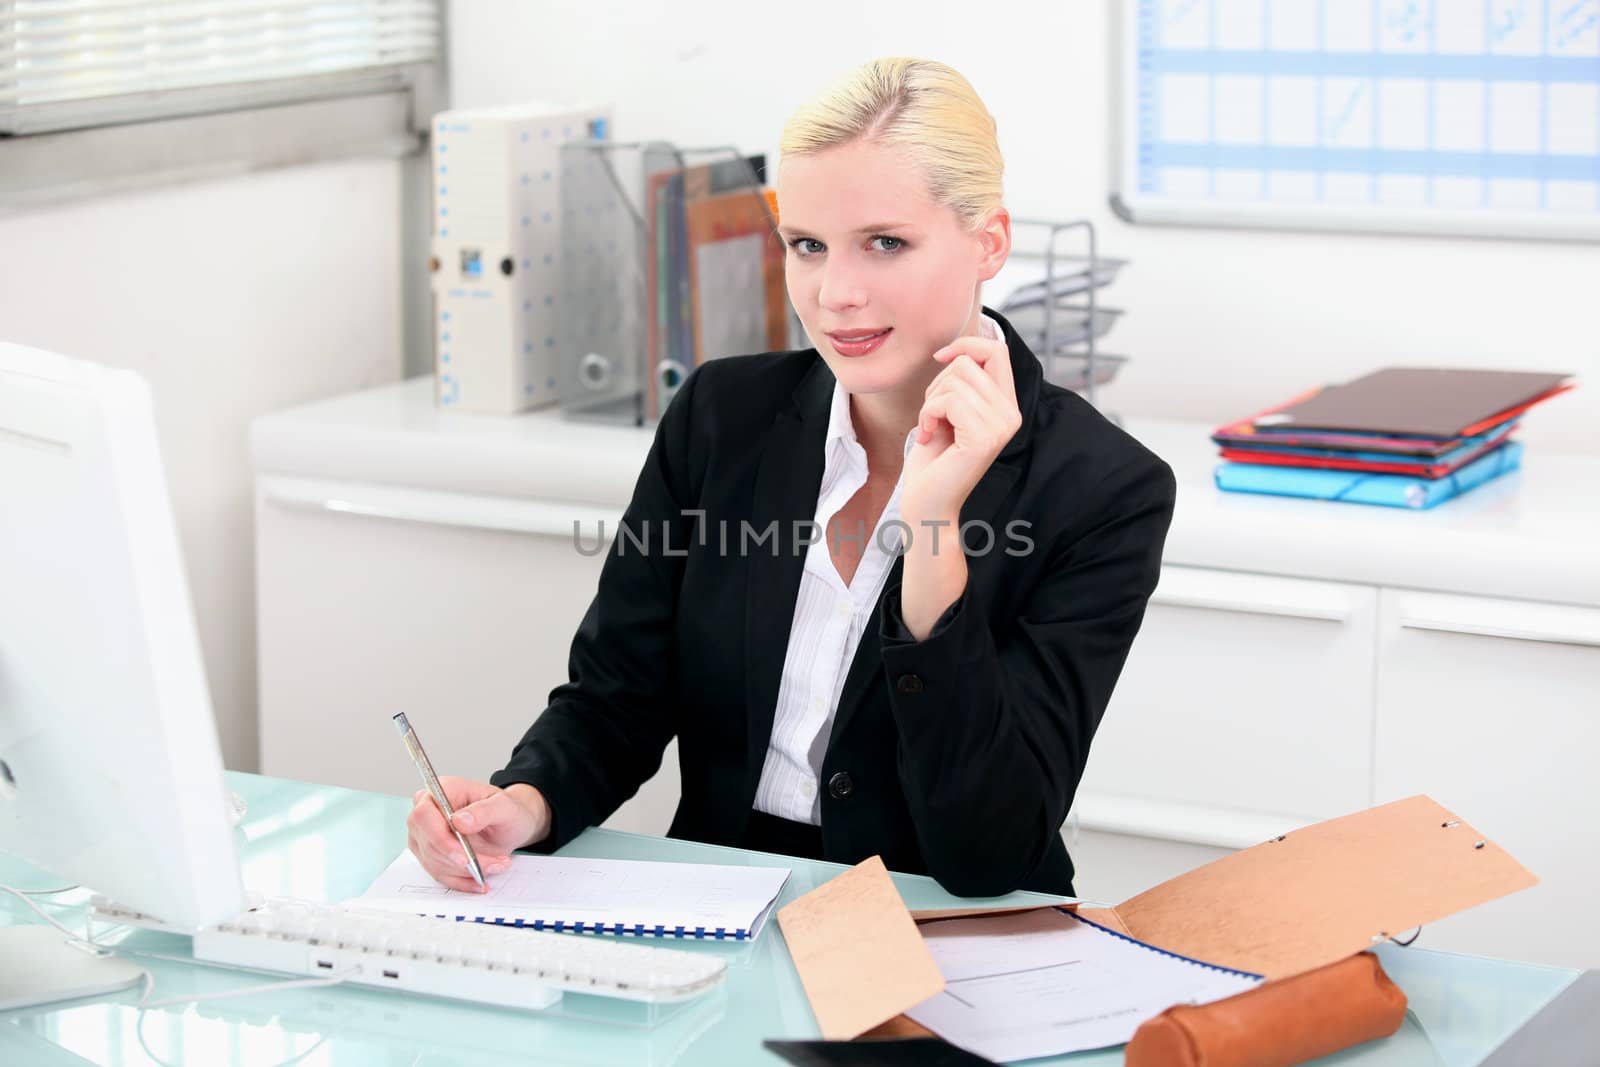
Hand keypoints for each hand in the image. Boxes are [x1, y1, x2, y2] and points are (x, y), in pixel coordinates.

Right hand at [405, 777, 550, 892]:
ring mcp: (425, 834)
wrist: (510, 825)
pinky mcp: (429, 854)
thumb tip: (459, 821)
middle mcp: (428, 811)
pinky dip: (461, 881)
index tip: (463, 857)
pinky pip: (440, 873)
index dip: (439, 838)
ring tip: (496, 866)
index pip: (424, 814)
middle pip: (428, 842)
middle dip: (459, 860)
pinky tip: (480, 882)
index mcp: (443, 790)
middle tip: (490, 864)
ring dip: (466, 872)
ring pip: (434, 862)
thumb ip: (484, 811)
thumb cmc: (506, 810)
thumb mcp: (505, 807)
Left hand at [901, 335, 1021, 525]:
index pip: (998, 349)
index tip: (939, 357)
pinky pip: (949, 400)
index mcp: (1007, 405)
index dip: (965, 344)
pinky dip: (928, 414)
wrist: (927, 503)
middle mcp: (1012, 414)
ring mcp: (1001, 426)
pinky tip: (930, 437)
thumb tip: (958, 348)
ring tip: (933, 428)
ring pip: (956, 379)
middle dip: (938, 382)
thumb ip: (963, 382)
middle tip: (934, 416)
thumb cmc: (934, 458)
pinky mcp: (984, 438)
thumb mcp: (950, 410)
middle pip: (969, 362)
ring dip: (931, 402)